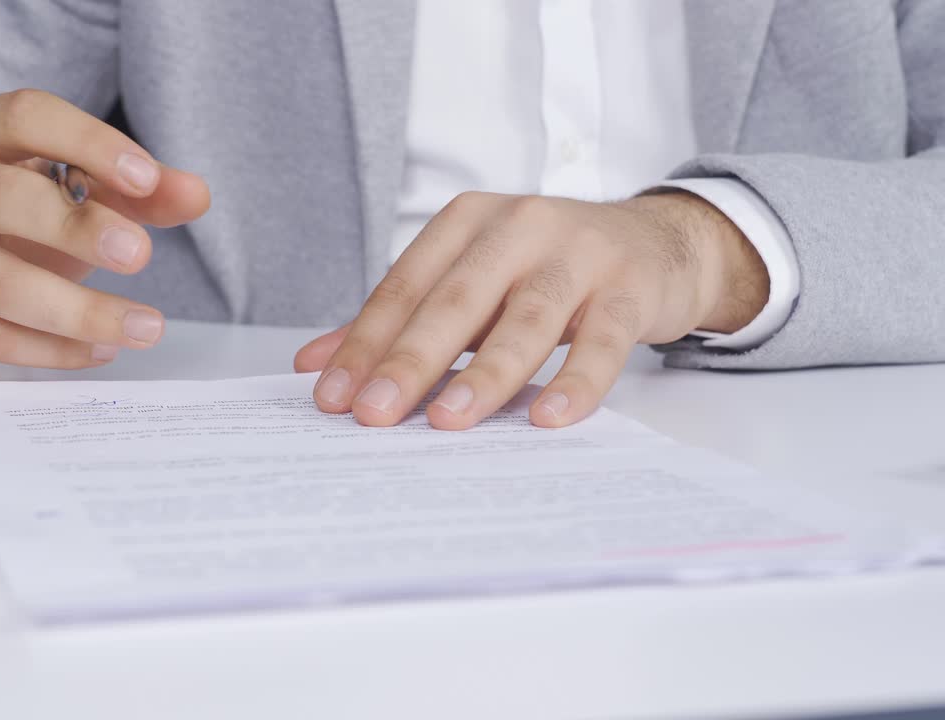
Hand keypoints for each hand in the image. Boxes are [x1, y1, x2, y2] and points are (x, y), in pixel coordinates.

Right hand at [0, 89, 209, 367]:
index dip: (87, 142)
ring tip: (145, 326)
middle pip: (1, 197)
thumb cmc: (11, 218)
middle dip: (76, 228)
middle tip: (140, 255)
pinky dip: (48, 350)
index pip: (25, 117)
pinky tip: (98, 351)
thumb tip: (196, 194)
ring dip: (78, 311)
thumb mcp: (71, 192)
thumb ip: (135, 191)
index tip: (146, 178)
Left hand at [296, 192, 768, 428]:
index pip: (405, 288)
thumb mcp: (470, 282)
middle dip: (410, 361)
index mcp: (466, 221)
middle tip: (373, 414)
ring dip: (486, 373)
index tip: (333, 397)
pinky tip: (549, 418)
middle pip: (455, 301)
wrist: (656, 242)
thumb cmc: (545, 269)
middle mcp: (519, 226)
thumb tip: (314, 366)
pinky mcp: (630, 288)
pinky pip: (603, 340)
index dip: (365, 344)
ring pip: (524, 319)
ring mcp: (578, 255)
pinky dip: (576, 380)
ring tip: (450, 421)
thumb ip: (398, 321)